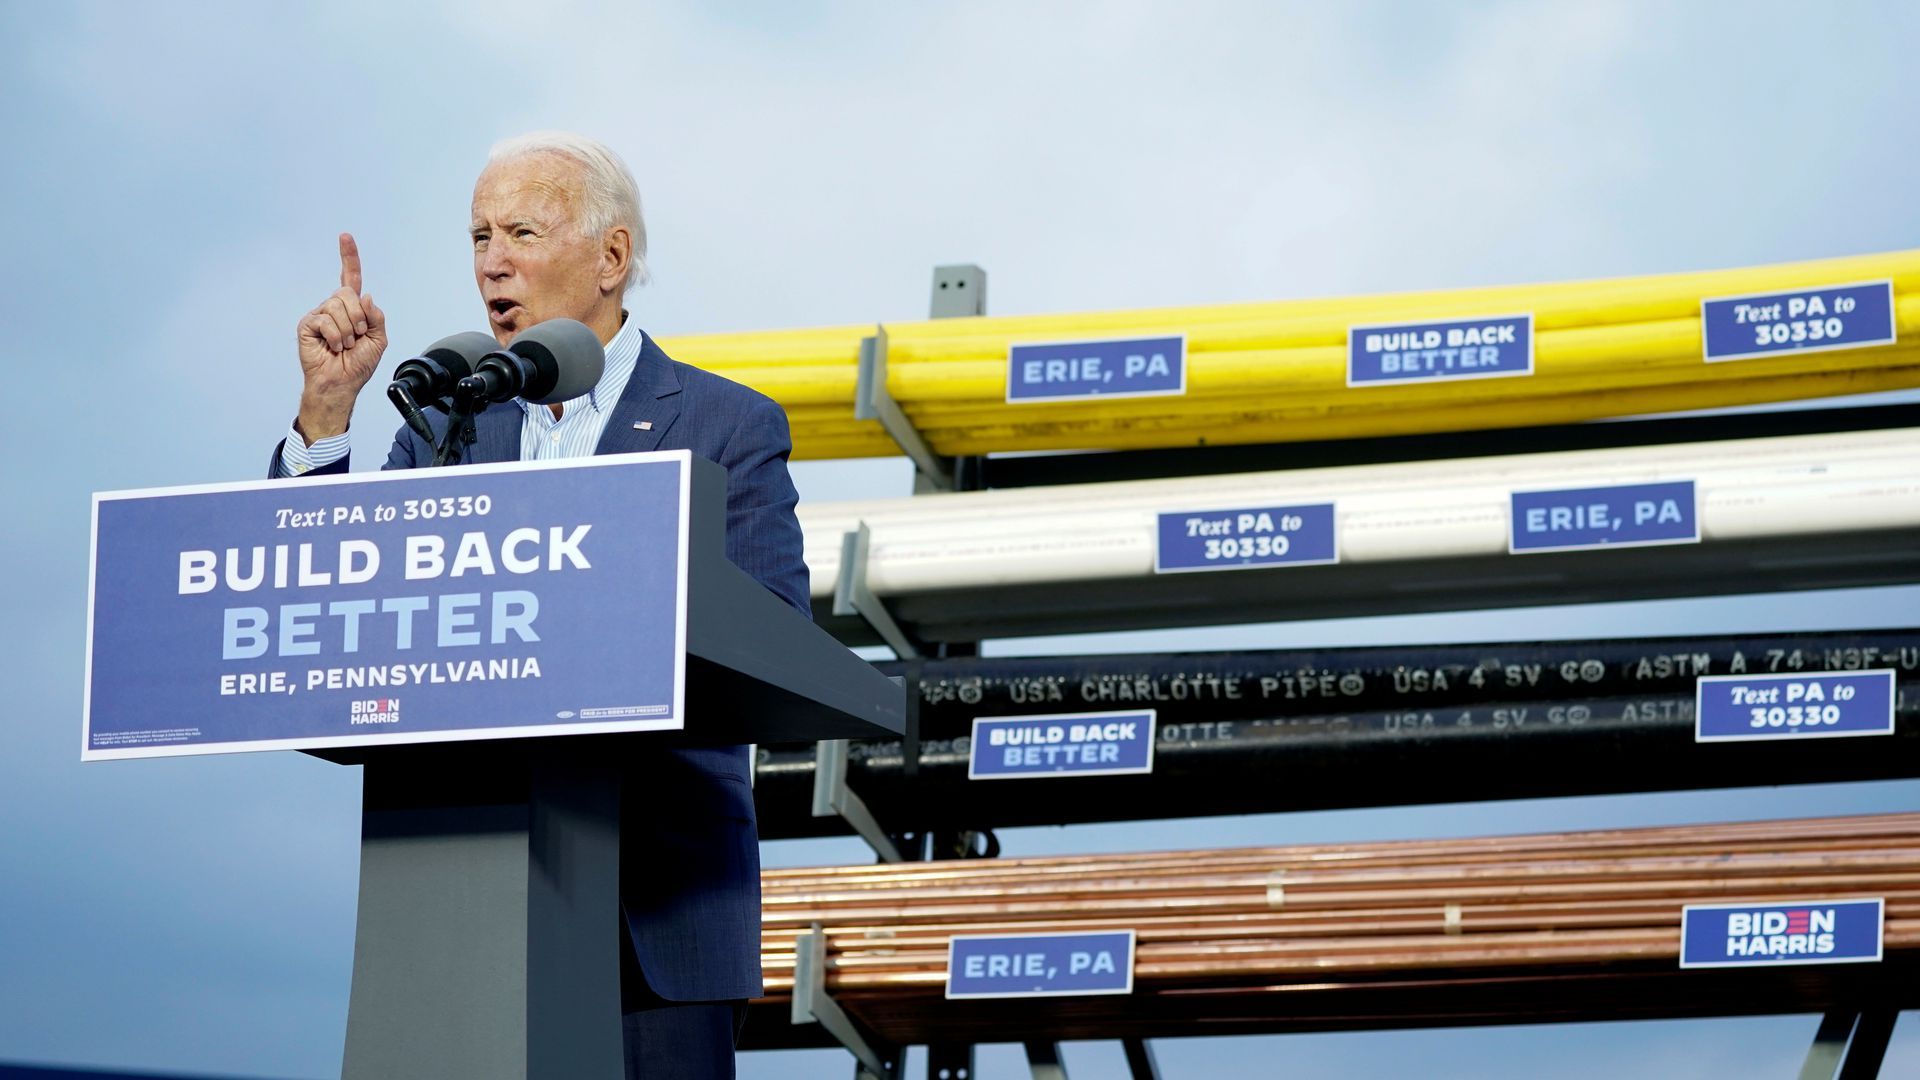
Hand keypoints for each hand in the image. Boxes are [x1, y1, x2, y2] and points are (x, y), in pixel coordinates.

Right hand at [295, 233, 388, 441]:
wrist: (341, 383)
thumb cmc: (358, 364)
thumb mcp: (378, 339)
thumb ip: (376, 316)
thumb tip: (365, 296)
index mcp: (352, 308)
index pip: (350, 277)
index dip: (349, 257)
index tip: (345, 236)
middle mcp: (334, 307)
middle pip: (347, 293)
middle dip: (358, 318)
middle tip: (357, 337)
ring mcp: (320, 314)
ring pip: (337, 306)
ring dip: (348, 331)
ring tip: (344, 345)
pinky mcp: (308, 324)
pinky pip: (325, 320)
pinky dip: (335, 337)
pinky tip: (333, 348)